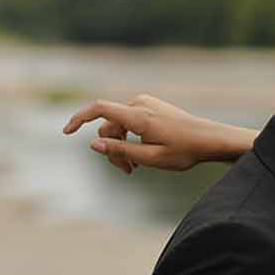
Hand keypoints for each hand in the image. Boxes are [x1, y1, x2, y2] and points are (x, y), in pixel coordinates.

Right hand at [62, 93, 225, 174]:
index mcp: (138, 116)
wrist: (209, 139)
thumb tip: (92, 144)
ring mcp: (144, 103)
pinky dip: (129, 138)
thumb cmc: (184, 151)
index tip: (65, 132)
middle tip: (127, 172)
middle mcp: (139, 104)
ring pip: (118, 125)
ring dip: (121, 146)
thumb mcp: (151, 158)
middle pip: (108, 126)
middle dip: (111, 149)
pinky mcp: (149, 106)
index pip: (99, 109)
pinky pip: (128, 121)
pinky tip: (140, 155)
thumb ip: (121, 151)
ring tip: (134, 168)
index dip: (79, 119)